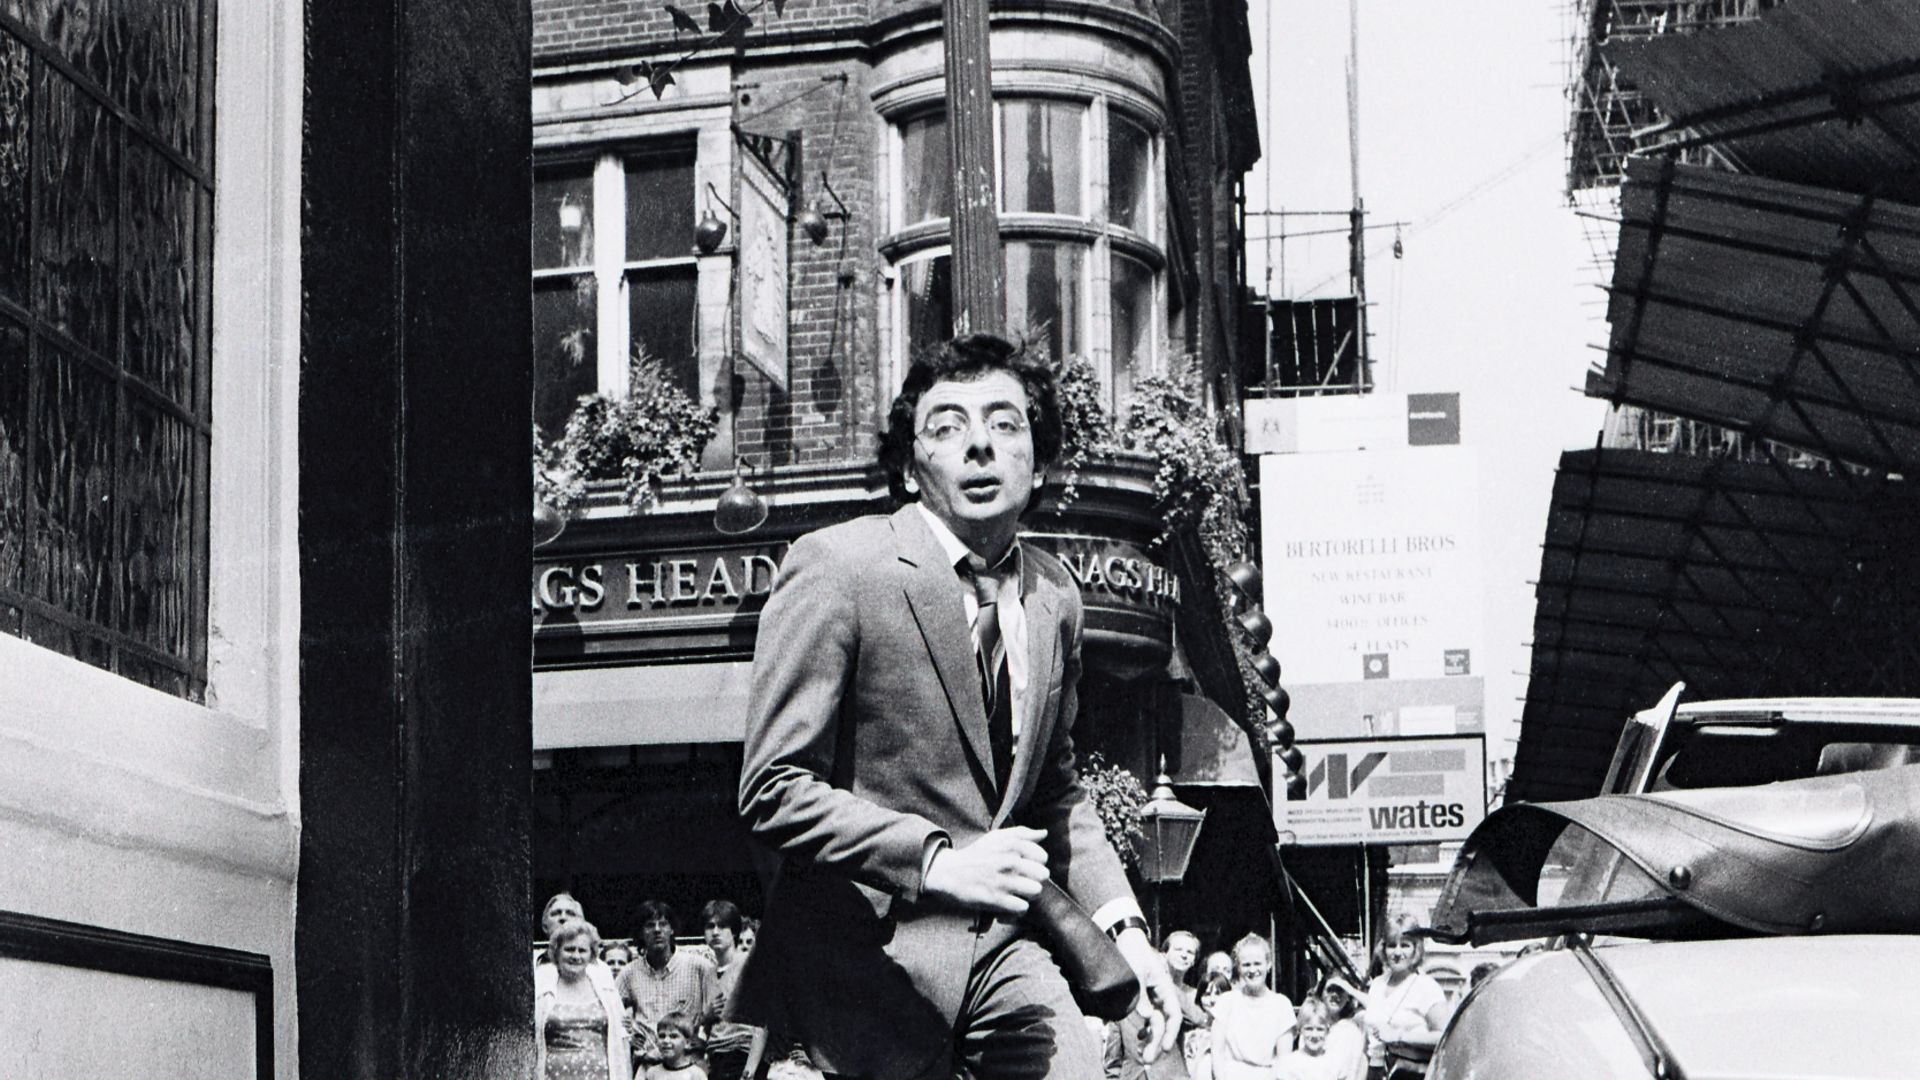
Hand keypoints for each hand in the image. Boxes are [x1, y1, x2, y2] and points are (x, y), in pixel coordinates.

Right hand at [921, 827, 1049, 915]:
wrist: (948, 872)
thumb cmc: (976, 854)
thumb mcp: (995, 837)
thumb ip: (1021, 833)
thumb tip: (1043, 833)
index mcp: (1011, 845)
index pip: (1042, 856)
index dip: (1036, 863)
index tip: (1025, 866)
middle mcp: (1008, 861)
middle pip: (1043, 875)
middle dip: (1035, 880)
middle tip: (1023, 882)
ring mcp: (1002, 881)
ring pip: (1035, 891)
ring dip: (1027, 895)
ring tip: (1017, 893)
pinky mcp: (995, 899)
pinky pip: (1022, 907)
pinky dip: (1016, 909)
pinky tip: (1008, 905)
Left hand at [1113, 927, 1179, 1062]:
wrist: (1126, 939)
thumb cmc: (1134, 952)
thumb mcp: (1136, 972)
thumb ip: (1141, 995)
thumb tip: (1147, 1017)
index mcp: (1165, 987)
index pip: (1173, 1014)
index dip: (1170, 1032)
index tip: (1164, 1047)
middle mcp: (1161, 995)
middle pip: (1164, 1023)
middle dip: (1158, 1042)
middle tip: (1148, 1059)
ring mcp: (1152, 997)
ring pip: (1156, 1023)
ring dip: (1152, 1040)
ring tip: (1144, 1055)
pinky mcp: (1143, 998)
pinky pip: (1148, 1018)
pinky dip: (1146, 1030)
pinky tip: (1141, 1038)